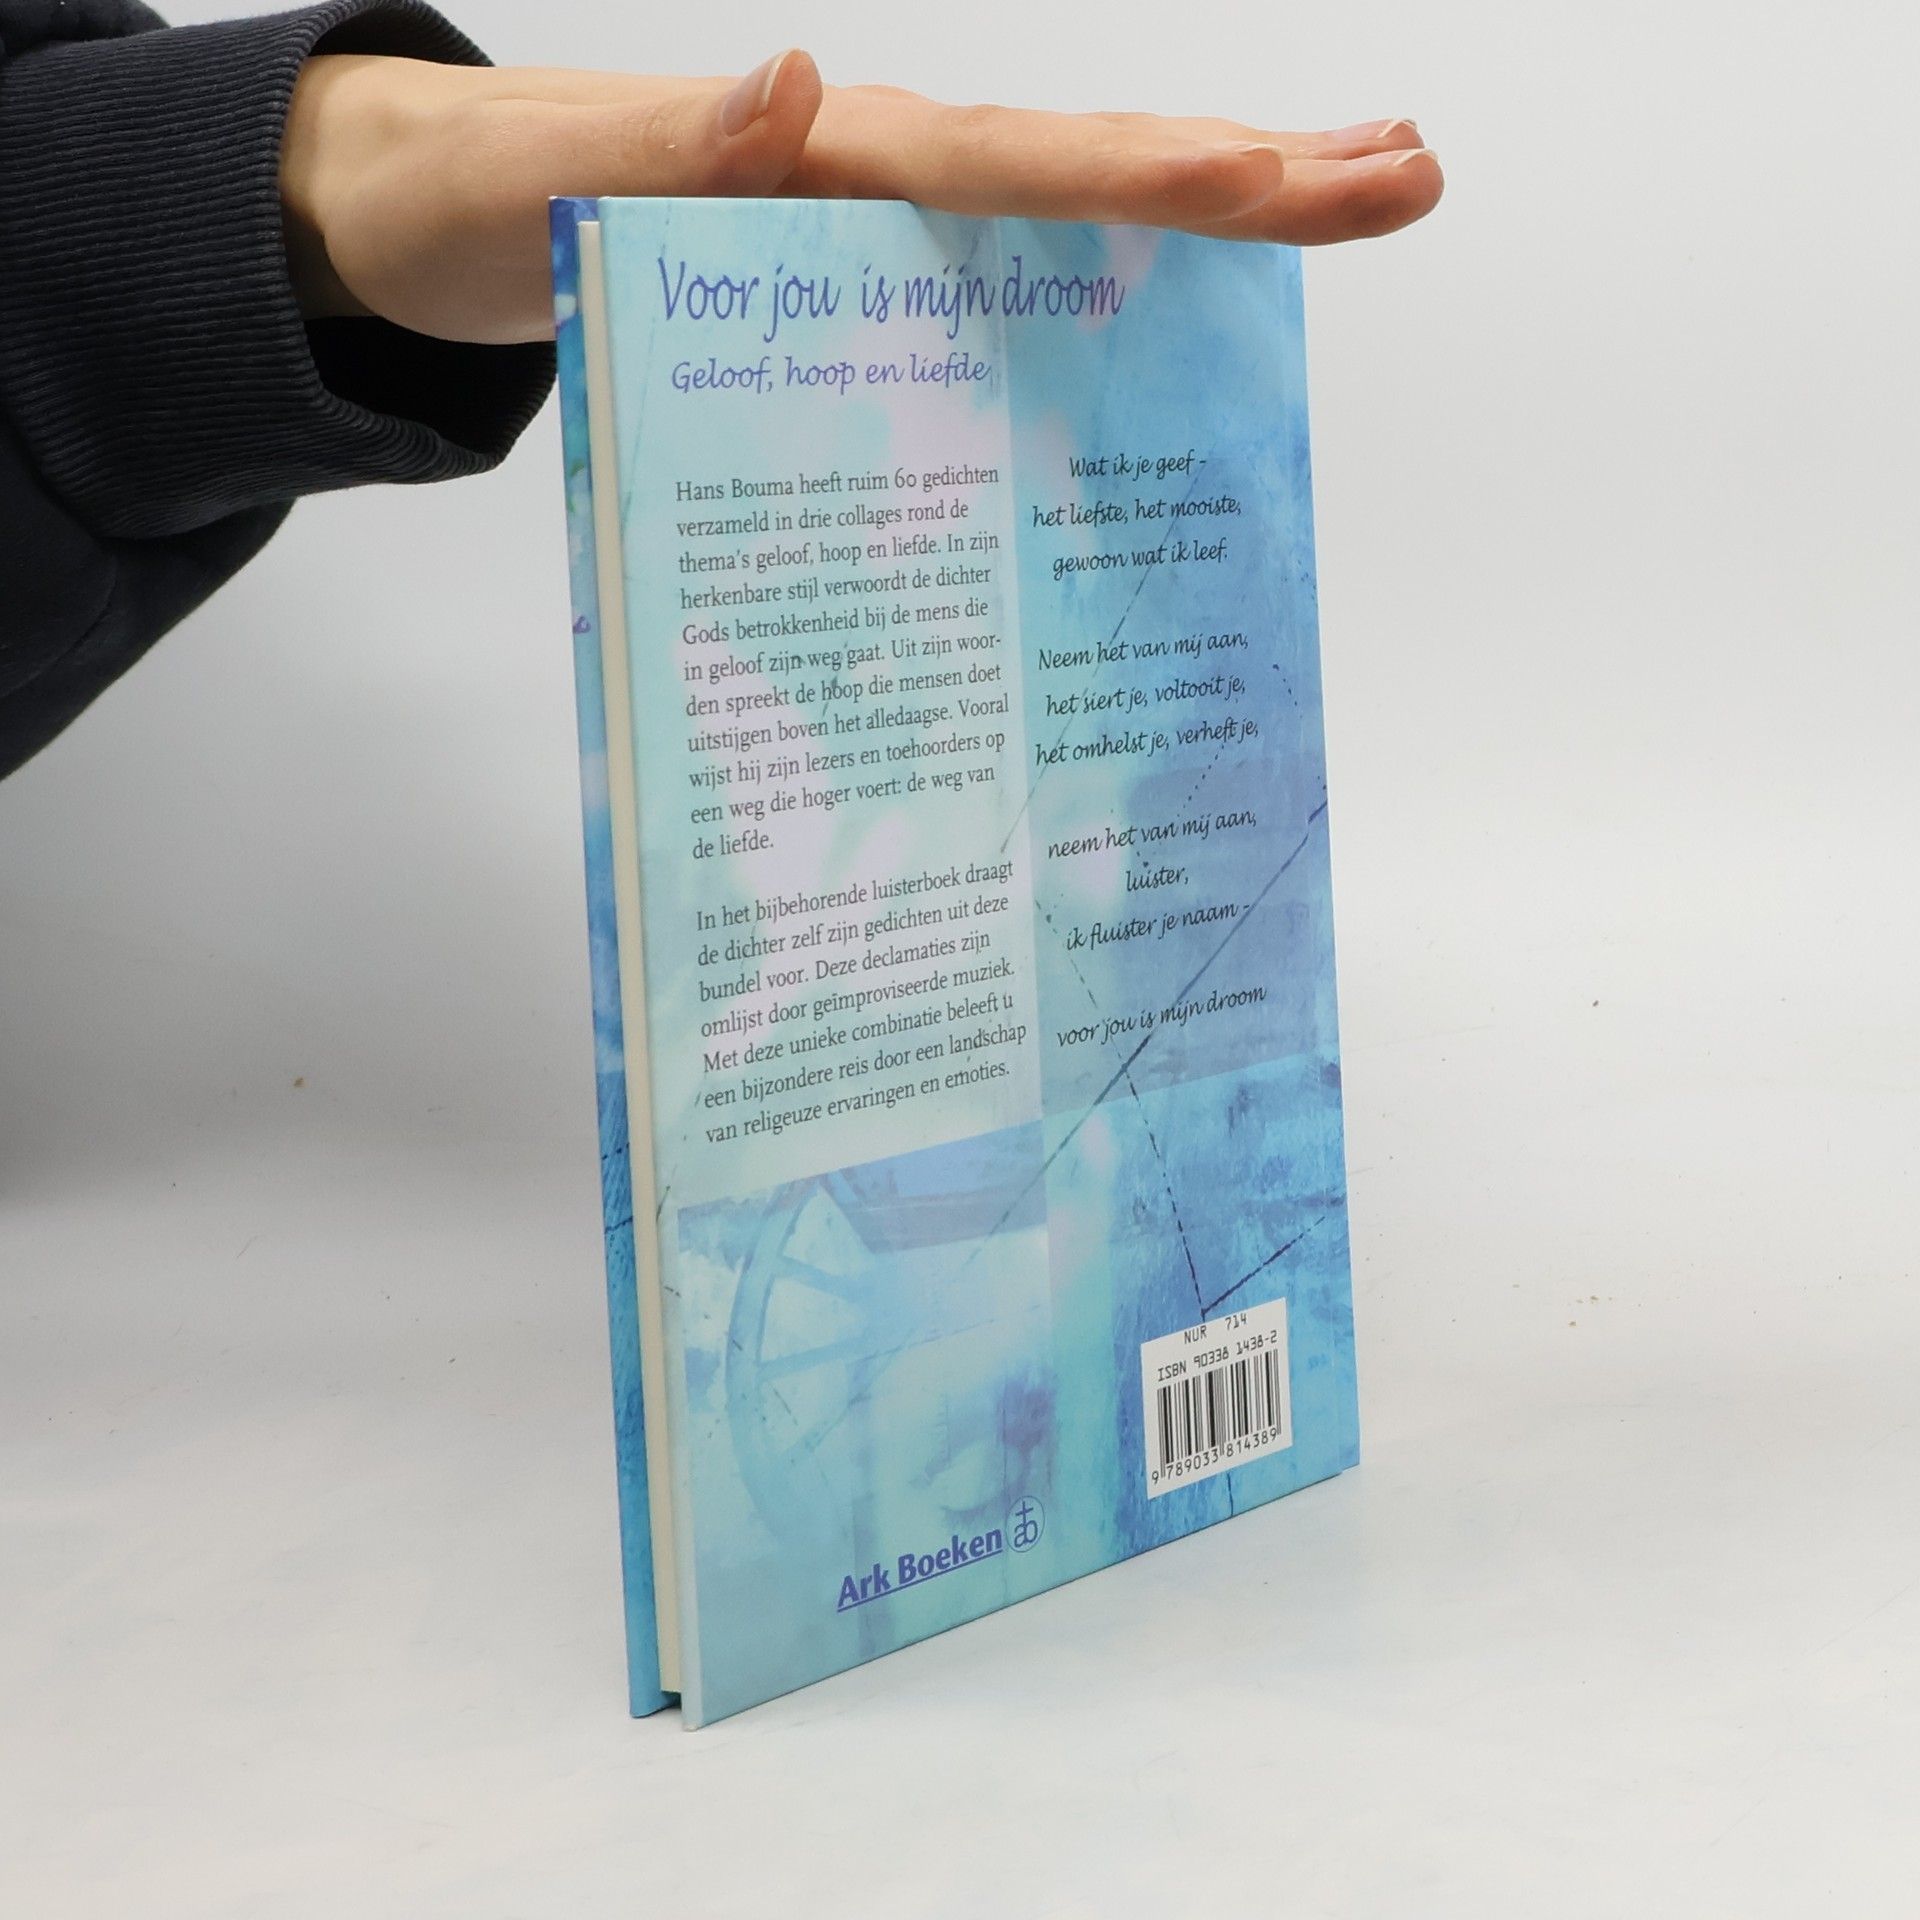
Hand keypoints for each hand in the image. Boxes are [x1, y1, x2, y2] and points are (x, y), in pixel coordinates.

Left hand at [280, 50, 1441, 345]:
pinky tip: (1177, 318)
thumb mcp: (554, 185)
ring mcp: (882, 233)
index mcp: (836, 164)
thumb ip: (675, 149)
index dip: (1161, 183)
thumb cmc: (481, 207)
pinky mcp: (862, 285)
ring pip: (1073, 218)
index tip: (1297, 185)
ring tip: (1346, 204)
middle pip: (1094, 174)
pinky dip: (1108, 292)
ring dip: (1214, 214)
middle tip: (1409, 176)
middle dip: (1254, 177)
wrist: (430, 221)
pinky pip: (1006, 291)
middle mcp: (882, 183)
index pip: (1028, 170)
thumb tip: (801, 80)